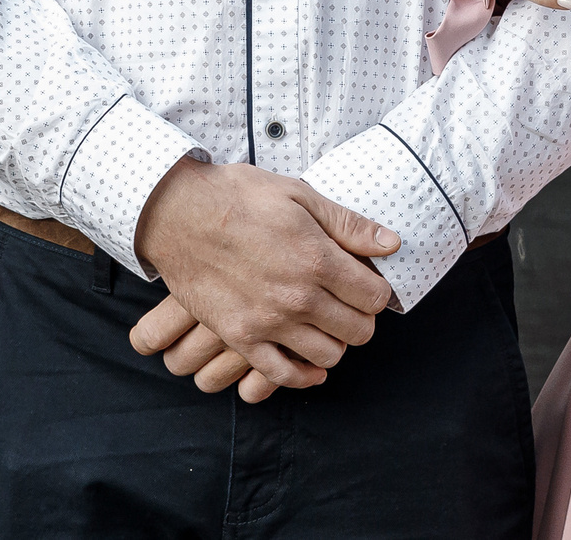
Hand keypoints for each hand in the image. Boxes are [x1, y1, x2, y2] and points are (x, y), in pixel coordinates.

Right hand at [126, 159, 396, 398]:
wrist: (178, 212)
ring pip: (327, 356)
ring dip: (335, 342)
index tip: (367, 282)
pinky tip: (308, 361)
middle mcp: (297, 296)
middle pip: (358, 331)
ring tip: (326, 323)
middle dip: (362, 317)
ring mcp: (268, 321)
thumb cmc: (239, 196)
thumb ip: (348, 224)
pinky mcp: (240, 336)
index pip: (375, 297)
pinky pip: (281, 375)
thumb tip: (392, 243)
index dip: (378, 290)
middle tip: (350, 303)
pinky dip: (301, 374)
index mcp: (318, 259)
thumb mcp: (300, 195)